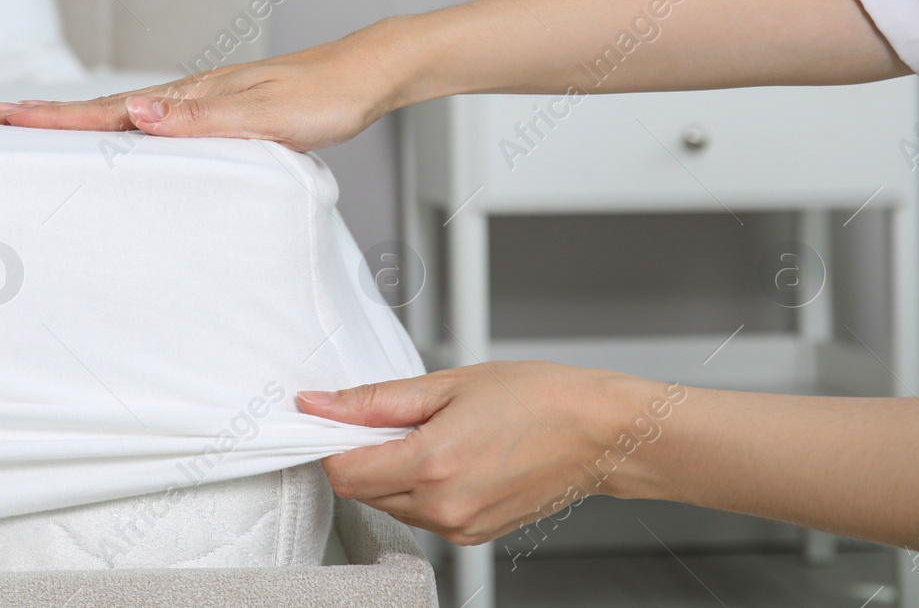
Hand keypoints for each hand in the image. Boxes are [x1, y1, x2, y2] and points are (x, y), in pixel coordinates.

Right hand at [0, 19, 411, 152]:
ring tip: (47, 127)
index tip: (4, 114)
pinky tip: (130, 137)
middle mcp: (191, 95)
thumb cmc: (324, 97)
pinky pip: (160, 122)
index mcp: (192, 96)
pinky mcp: (223, 111)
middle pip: (108, 107)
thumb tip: (137, 113)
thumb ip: (201, 119)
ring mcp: (205, 101)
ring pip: (131, 113)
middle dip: (54, 115)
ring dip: (86, 121)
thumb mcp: (264, 115)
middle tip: (3, 118)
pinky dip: (128, 127)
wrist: (366, 74)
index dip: (56, 116)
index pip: (111, 109)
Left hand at [297, 363, 672, 544]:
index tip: (336, 417)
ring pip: (389, 504)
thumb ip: (374, 400)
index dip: (331, 440)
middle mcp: (442, 507)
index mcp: (432, 465)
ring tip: (431, 433)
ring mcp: (459, 527)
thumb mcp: (446, 384)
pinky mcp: (473, 534)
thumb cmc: (537, 399)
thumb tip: (320, 404)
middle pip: (361, 489)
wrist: (598, 433)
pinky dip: (418, 487)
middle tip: (394, 416)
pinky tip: (449, 455)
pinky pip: (421, 515)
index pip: (343, 470)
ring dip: (390, 471)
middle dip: (362, 453)